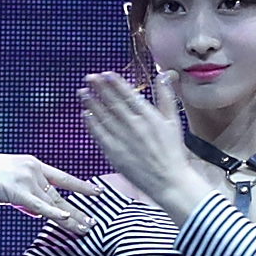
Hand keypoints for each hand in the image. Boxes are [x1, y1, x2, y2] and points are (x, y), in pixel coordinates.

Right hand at [0, 152, 96, 233]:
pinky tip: (66, 220)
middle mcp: (33, 169)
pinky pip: (40, 206)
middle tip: (94, 222)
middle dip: (78, 210)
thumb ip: (26, 195)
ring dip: (70, 219)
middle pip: (60, 195)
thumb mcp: (10, 182)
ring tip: (85, 229)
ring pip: (53, 204)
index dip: (81, 186)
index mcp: (32, 164)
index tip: (97, 192)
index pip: (62, 177)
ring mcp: (26, 180)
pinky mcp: (18, 192)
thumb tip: (39, 211)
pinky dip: (54, 214)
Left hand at [78, 69, 221, 219]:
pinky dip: (91, 123)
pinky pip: (99, 135)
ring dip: (91, 103)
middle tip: (88, 77)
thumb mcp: (173, 121)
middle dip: (99, 88)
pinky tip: (85, 114)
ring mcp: (122, 139)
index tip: (105, 74)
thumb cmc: (173, 152)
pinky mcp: (115, 153)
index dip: (115, 83)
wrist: (169, 181)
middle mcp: (134, 125)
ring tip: (82, 92)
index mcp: (149, 116)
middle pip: (112, 102)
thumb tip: (164, 74)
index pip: (128, 94)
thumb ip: (166, 97)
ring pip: (103, 117)